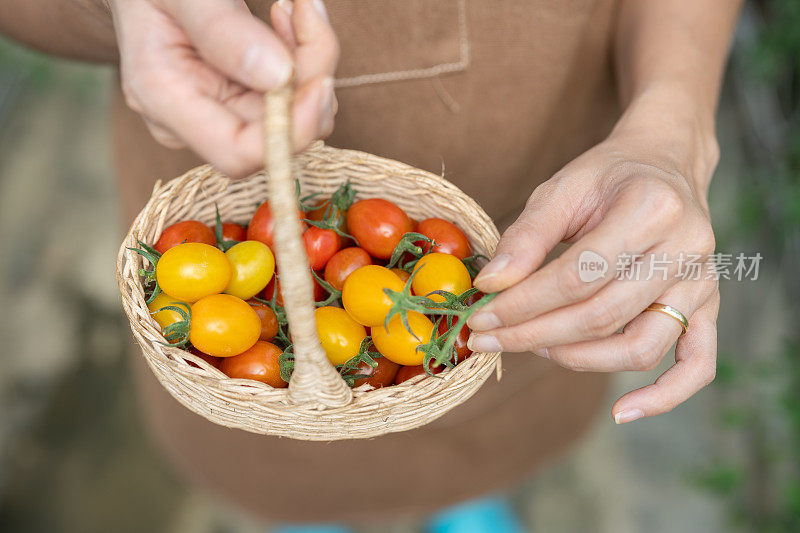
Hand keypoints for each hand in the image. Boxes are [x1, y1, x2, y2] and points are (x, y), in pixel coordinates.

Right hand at [109, 0, 337, 176]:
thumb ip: (222, 29)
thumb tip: (278, 77)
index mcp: (162, 98)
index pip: (236, 153)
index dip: (288, 131)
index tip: (320, 81)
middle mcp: (192, 119)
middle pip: (277, 134)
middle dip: (309, 78)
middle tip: (308, 11)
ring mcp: (220, 112)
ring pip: (297, 117)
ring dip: (313, 64)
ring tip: (295, 7)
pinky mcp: (243, 98)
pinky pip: (294, 96)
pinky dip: (306, 58)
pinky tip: (288, 18)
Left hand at [467, 103, 720, 423]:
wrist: (665, 164)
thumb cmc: (607, 177)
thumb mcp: (562, 188)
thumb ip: (526, 236)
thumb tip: (490, 285)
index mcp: (651, 208)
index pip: (576, 276)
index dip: (521, 304)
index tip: (479, 317)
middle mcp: (687, 249)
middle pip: (602, 316)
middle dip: (533, 334)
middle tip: (486, 340)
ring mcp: (703, 283)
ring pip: (640, 347)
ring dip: (577, 360)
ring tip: (531, 347)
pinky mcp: (709, 307)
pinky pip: (698, 364)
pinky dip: (665, 396)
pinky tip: (624, 412)